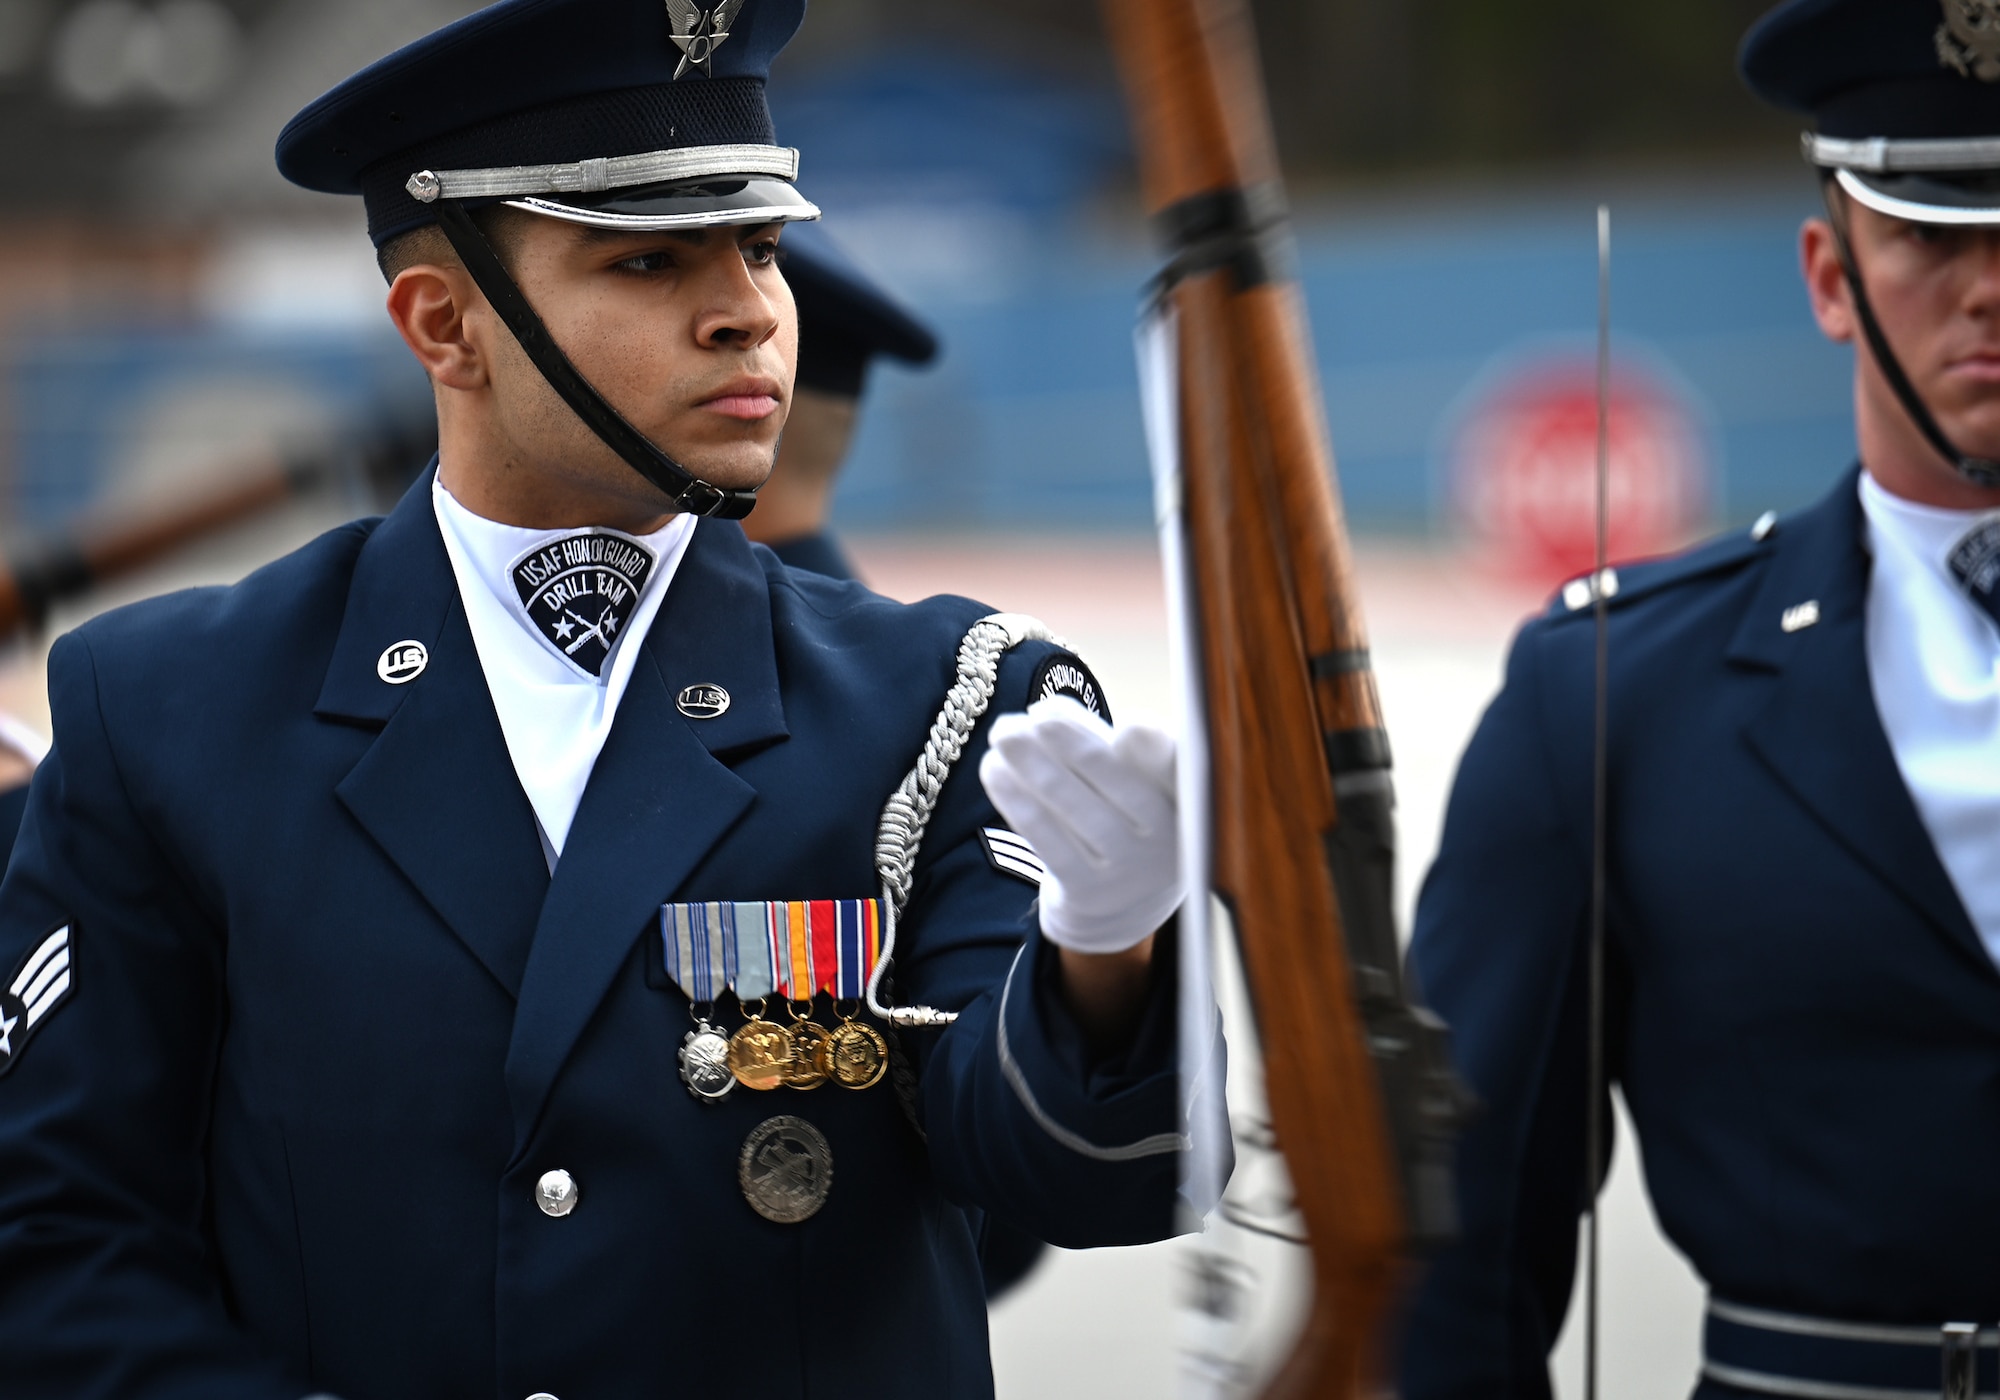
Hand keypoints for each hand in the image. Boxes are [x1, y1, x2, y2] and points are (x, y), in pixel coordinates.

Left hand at [978, 697, 1182, 953]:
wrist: (1124, 902)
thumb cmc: (1127, 815)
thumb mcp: (1139, 780)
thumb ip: (1106, 744)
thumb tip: (1049, 713)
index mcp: (1189, 796)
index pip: (1176, 766)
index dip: (1156, 750)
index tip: (1128, 726)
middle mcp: (1166, 835)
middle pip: (1112, 777)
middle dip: (1066, 738)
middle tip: (1033, 715)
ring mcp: (1126, 867)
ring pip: (1070, 803)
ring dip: (1030, 762)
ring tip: (1004, 732)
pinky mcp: (1086, 889)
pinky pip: (1043, 834)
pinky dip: (1014, 796)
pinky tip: (994, 769)